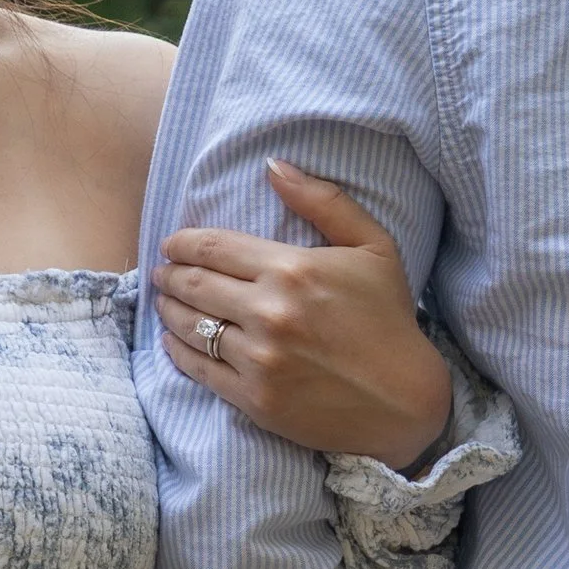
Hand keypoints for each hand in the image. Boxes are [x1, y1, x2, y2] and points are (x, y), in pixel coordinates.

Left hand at [153, 162, 452, 468]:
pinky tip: (174, 341)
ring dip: (168, 310)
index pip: (213, 248)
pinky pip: (199, 369)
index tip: (172, 244)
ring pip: (190, 327)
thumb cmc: (389, 319)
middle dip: (170, 275)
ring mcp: (259, 359)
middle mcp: (269, 312)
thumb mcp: (373, 247)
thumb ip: (323, 201)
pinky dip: (178, 351)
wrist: (406, 402)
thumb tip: (273, 165)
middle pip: (194, 285)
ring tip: (164, 302)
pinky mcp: (254, 399)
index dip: (182, 243)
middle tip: (163, 272)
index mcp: (291, 270)